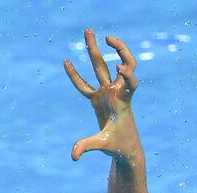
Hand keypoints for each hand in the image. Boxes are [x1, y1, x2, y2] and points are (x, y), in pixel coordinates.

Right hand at [63, 31, 140, 161]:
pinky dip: (76, 76)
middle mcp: (116, 94)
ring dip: (95, 50)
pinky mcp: (99, 100)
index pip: (130, 82)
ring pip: (101, 68)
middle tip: (104, 37)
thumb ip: (87, 146)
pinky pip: (86, 85)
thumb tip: (73, 155)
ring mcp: (107, 95)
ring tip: (88, 32)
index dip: (127, 73)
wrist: (127, 150)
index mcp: (122, 102)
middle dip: (115, 49)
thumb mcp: (103, 145)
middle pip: (116, 66)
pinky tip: (66, 62)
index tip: (120, 66)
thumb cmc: (119, 147)